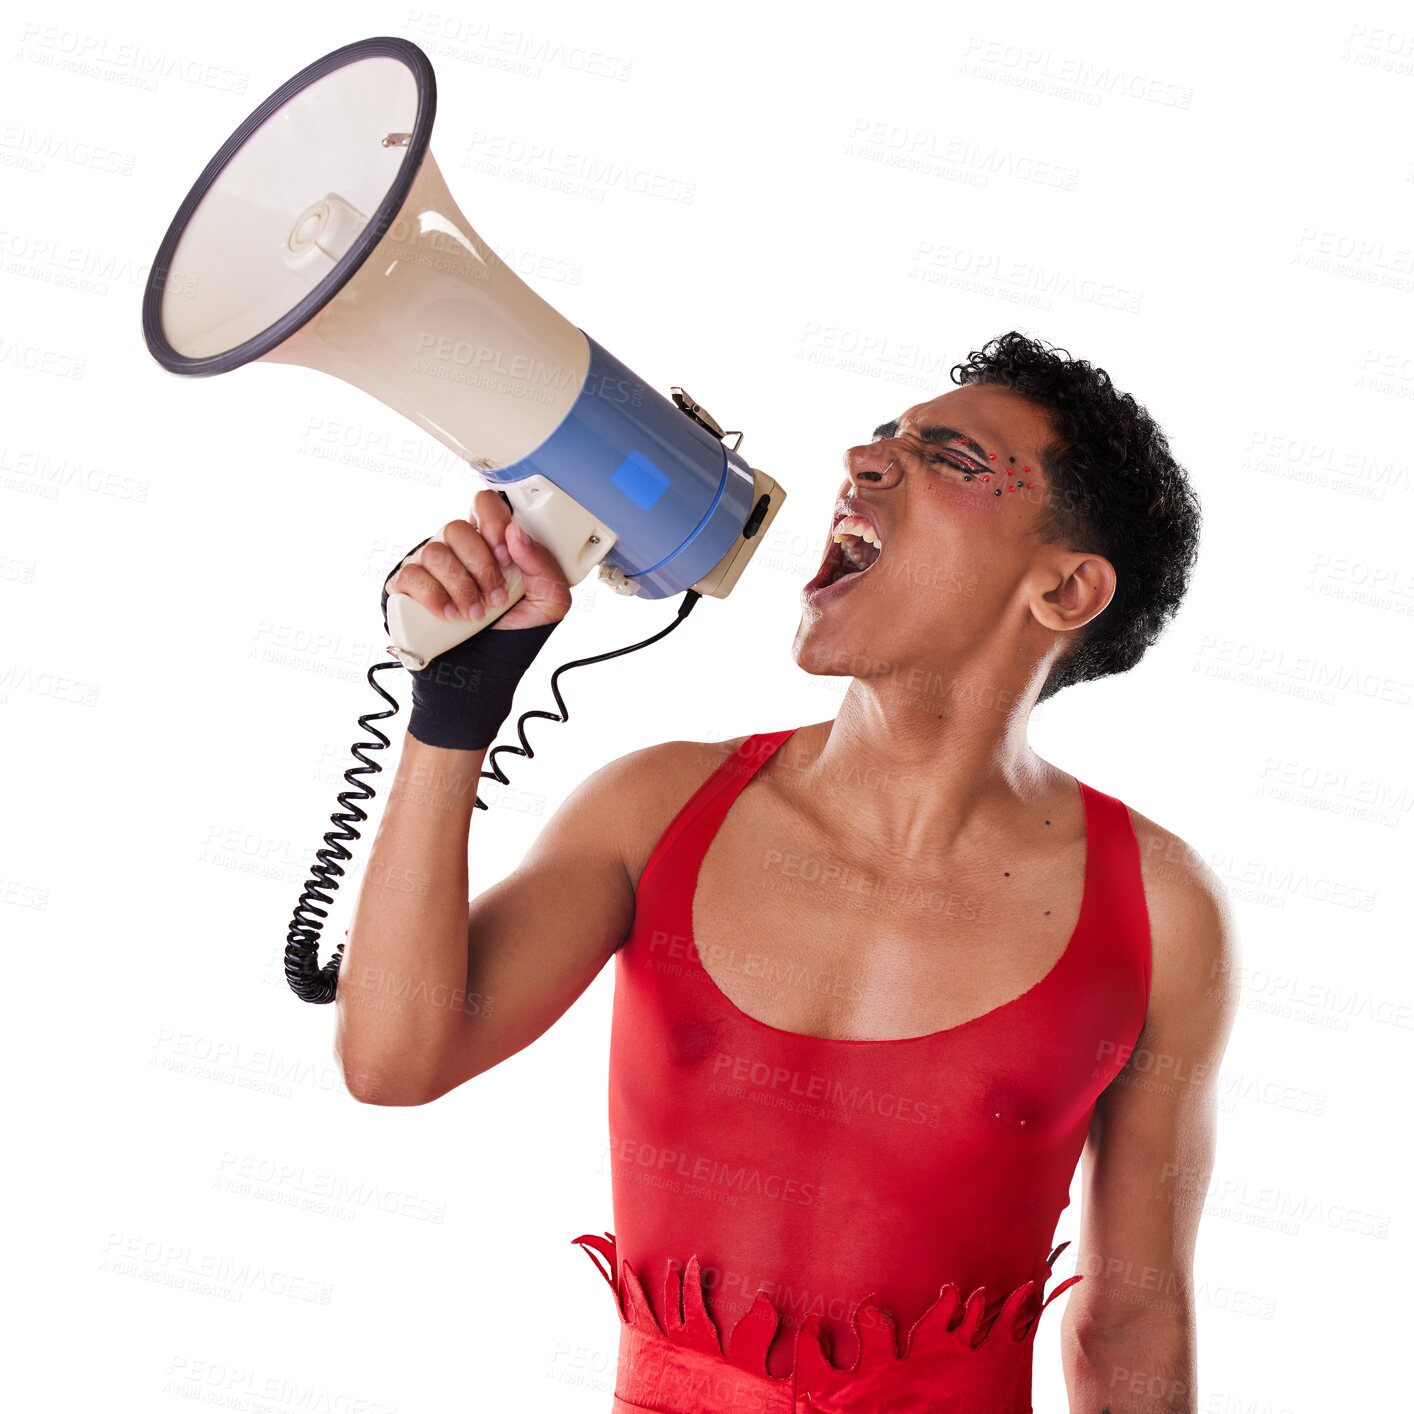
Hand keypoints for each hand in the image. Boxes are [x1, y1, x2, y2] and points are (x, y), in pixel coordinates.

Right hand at [384, 488, 571, 630]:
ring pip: (435, 553)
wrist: (487, 667)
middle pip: (457, 528)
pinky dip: (434, 598)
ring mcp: (428, 563)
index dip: (493, 523)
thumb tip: (516, 533)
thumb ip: (542, 564)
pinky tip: (449, 615)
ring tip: (475, 615)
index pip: (484, 503)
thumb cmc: (516, 628)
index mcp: (490, 540)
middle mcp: (456, 546)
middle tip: (495, 598)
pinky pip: (412, 576)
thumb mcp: (549, 600)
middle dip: (481, 568)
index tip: (506, 557)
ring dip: (461, 588)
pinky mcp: (406, 585)